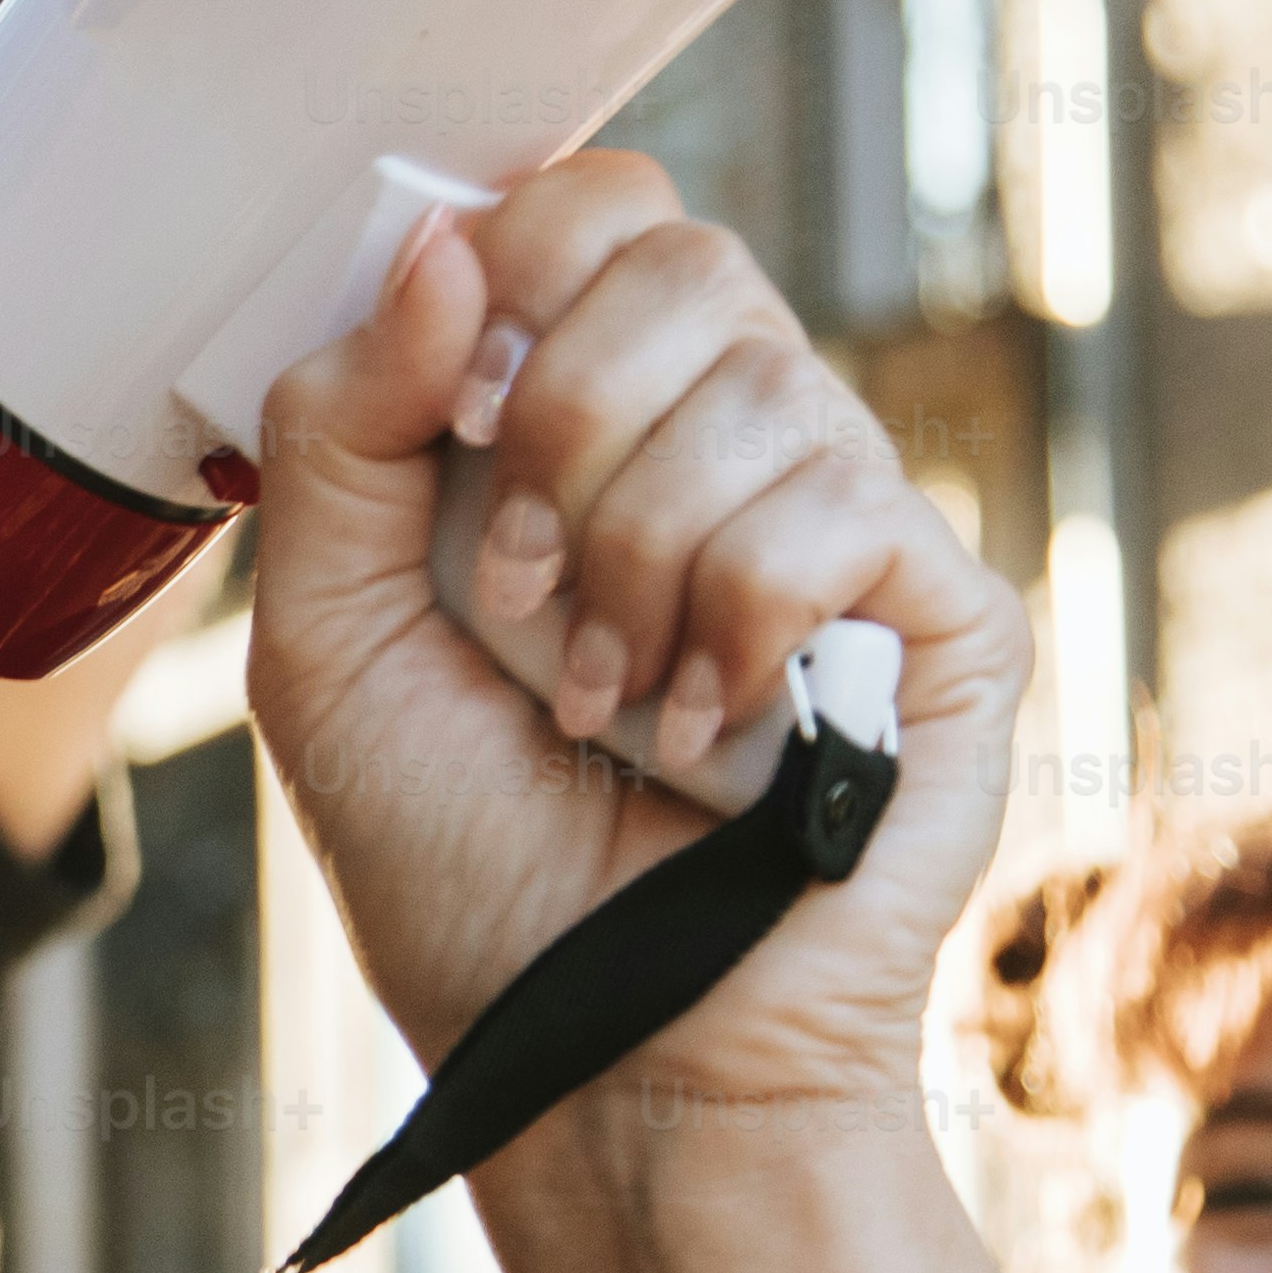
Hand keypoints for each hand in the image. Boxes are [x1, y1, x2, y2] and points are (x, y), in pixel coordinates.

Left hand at [242, 153, 1022, 1103]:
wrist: (592, 1060)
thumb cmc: (461, 871)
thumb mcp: (327, 640)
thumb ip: (340, 430)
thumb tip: (442, 242)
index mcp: (592, 425)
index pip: (603, 212)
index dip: (527, 265)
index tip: (457, 409)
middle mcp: (734, 450)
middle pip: (686, 265)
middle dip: (559, 431)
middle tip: (515, 597)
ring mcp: (850, 525)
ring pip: (757, 389)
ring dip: (630, 569)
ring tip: (603, 709)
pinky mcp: (944, 617)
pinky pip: (835, 510)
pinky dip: (732, 632)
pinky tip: (708, 737)